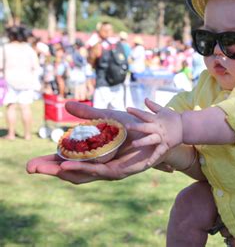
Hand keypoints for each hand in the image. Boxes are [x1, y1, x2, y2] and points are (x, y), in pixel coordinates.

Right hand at [26, 101, 158, 183]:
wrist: (158, 132)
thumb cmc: (134, 126)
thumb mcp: (107, 118)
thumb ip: (88, 114)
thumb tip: (66, 105)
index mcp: (94, 155)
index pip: (67, 162)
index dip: (49, 163)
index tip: (32, 164)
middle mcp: (100, 166)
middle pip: (71, 172)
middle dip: (51, 170)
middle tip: (32, 168)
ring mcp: (109, 171)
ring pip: (83, 174)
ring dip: (67, 171)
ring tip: (52, 169)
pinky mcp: (121, 171)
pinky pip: (99, 171)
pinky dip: (85, 169)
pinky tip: (70, 167)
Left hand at [126, 98, 182, 166]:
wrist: (186, 127)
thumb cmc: (173, 118)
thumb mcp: (163, 110)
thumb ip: (153, 106)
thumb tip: (145, 99)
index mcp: (156, 119)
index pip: (144, 114)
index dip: (136, 112)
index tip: (127, 108)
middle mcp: (158, 128)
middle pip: (145, 127)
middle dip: (136, 126)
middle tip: (126, 126)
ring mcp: (162, 137)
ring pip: (150, 140)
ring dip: (142, 142)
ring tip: (133, 144)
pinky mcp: (166, 145)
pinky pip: (159, 153)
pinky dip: (153, 159)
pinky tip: (147, 164)